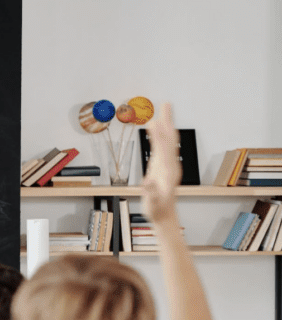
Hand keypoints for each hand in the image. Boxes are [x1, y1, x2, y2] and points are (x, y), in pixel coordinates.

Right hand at [141, 103, 181, 223]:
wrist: (165, 216)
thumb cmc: (157, 210)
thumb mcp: (153, 203)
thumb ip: (152, 192)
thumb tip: (148, 182)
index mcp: (168, 170)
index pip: (163, 148)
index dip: (158, 134)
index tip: (153, 121)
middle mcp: (171, 164)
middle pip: (169, 138)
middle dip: (168, 121)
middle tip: (166, 103)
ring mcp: (168, 164)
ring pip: (168, 140)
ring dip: (166, 124)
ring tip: (163, 110)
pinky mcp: (163, 166)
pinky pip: (162, 146)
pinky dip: (159, 135)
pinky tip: (156, 130)